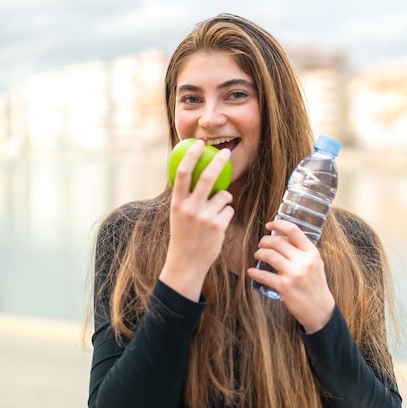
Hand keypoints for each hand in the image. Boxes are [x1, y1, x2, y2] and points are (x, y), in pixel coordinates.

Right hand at [160, 139, 234, 300]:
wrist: (186, 264)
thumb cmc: (183, 237)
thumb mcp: (179, 215)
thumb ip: (186, 197)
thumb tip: (196, 174)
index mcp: (177, 203)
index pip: (183, 173)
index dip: (191, 156)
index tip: (199, 143)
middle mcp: (190, 208)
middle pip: (208, 177)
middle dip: (219, 161)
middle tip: (226, 152)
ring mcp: (204, 217)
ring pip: (224, 195)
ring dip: (225, 199)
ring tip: (216, 211)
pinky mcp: (218, 226)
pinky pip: (230, 209)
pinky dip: (227, 213)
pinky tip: (219, 225)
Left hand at [248, 220, 334, 332]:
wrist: (319, 309)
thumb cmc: (316, 284)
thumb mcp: (316, 263)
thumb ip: (302, 250)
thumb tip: (283, 237)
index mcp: (311, 252)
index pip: (293, 231)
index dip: (278, 224)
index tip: (269, 225)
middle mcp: (303, 261)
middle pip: (277, 242)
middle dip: (264, 241)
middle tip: (261, 244)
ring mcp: (293, 274)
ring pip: (269, 255)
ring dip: (259, 253)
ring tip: (258, 255)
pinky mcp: (284, 287)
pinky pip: (264, 275)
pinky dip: (255, 272)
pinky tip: (252, 271)